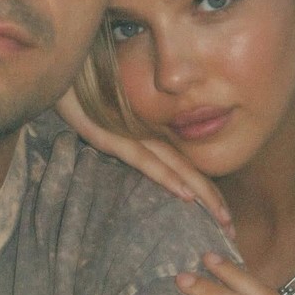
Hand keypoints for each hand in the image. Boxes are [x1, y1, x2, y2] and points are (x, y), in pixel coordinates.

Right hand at [56, 88, 231, 229]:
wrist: (62, 66)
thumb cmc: (83, 89)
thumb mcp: (104, 116)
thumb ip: (123, 133)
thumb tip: (139, 150)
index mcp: (144, 131)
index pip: (180, 162)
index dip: (203, 186)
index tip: (222, 212)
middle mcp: (143, 132)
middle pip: (185, 167)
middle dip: (210, 198)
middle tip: (232, 227)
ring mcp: (129, 133)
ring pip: (173, 167)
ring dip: (200, 192)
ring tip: (220, 217)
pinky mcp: (110, 134)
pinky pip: (143, 159)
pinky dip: (165, 176)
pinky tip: (186, 194)